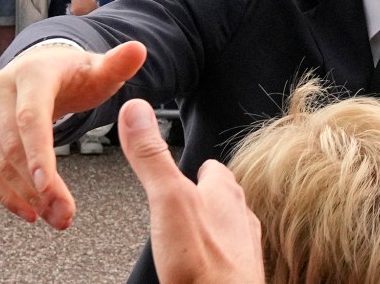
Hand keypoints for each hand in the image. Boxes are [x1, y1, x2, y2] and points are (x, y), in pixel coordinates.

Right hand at [0, 41, 146, 227]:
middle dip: (36, 185)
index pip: (30, 117)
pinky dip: (4, 193)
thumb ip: (119, 64)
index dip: (38, 152)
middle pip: (12, 146)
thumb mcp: (100, 69)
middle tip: (62, 212)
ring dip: (21, 196)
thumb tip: (139, 50)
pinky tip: (28, 210)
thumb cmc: (76, 73)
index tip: (48, 185)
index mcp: (32, 74)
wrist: (44, 67)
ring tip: (52, 216)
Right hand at [120, 100, 264, 283]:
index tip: (186, 164)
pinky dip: (213, 254)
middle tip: (184, 199)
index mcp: (223, 191)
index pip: (212, 166)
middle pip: (222, 197)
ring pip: (227, 226)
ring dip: (210, 225)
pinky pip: (227, 256)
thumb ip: (151, 157)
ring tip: (191, 229)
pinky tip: (201, 262)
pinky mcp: (239, 274)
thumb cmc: (203, 262)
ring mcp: (243, 247)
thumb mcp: (167, 199)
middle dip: (203, 197)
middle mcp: (240, 216)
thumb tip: (136, 111)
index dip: (196, 166)